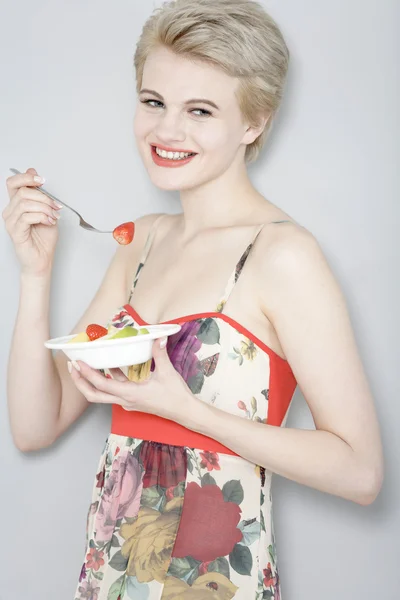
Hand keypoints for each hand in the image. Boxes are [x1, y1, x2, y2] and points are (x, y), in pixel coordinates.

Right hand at [3, 168, 61, 275]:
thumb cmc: (43, 239)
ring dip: (44, 208)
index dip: (26, 178)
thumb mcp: (47, 211)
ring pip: (25, 203)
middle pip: (22, 192)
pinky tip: (49, 222)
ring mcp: (11, 221)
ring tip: (53, 217)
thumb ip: (41, 195)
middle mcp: (11, 211)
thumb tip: (35, 174)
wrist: (42, 259)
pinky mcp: (15, 231)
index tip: (42, 181)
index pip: (13, 183)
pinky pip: (27, 217)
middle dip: (44, 197)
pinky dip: (42, 217)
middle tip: (56, 207)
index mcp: (16, 204)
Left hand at [68, 337, 192, 422]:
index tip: (78, 362)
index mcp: (130, 394)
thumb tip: (158, 337)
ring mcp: (128, 401)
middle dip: (80, 382)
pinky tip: (109, 366)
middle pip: (94, 395)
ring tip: (84, 365)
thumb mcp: (167, 373)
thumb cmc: (175, 395)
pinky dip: (108, 378)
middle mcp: (125, 400)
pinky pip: (114, 389)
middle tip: (72, 366)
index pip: (102, 385)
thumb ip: (160, 354)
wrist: (184, 412)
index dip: (87, 374)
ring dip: (91, 380)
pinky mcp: (132, 400)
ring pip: (102, 393)